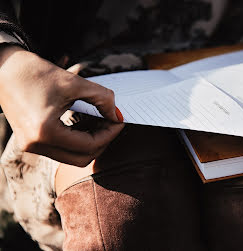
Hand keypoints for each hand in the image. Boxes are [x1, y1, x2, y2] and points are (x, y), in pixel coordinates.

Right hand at [0, 45, 124, 165]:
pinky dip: (77, 140)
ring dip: (90, 142)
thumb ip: (102, 98)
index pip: (89, 145)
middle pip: (82, 158)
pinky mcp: (30, 142)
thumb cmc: (34, 72)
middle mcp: (35, 145)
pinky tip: (86, 123)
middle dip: (102, 142)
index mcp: (45, 132)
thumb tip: (118, 115)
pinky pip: (61, 150)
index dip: (110, 134)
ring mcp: (30, 146)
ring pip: (72, 157)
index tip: (119, 120)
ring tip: (100, 122)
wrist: (2, 67)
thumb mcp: (74, 82)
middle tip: (112, 123)